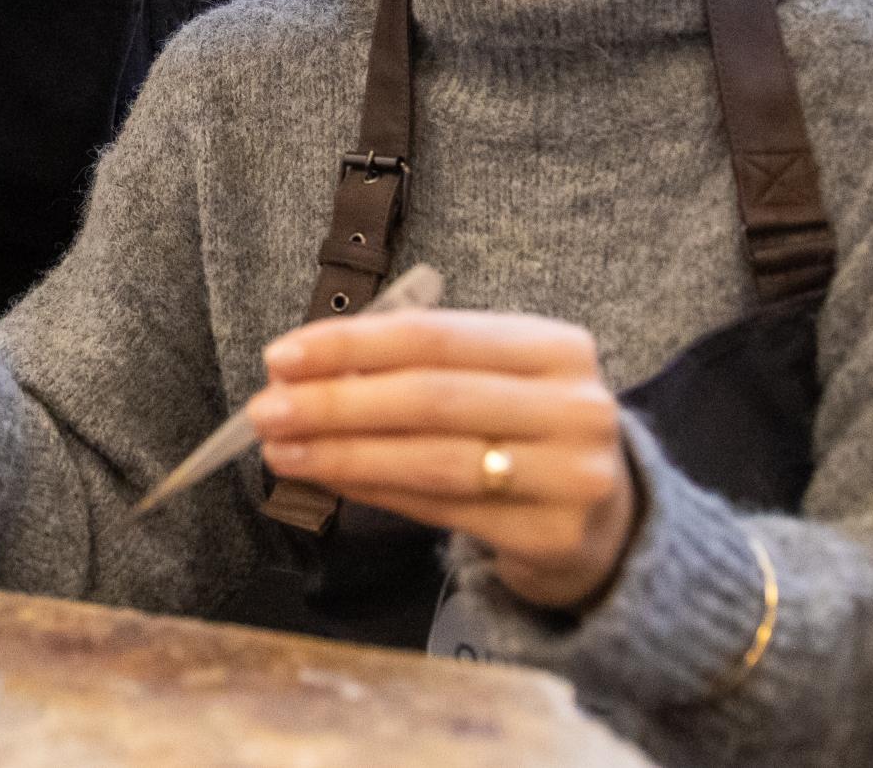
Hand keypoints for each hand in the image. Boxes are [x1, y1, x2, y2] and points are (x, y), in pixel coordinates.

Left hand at [251, 309, 636, 611]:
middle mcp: (576, 406)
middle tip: (266, 410)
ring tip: (281, 450)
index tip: (281, 356)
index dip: (352, 344)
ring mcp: (573, 475)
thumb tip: (302, 372)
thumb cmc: (524, 433)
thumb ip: (413, 369)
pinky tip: (330, 479)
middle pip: (430, 397)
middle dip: (336, 402)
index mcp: (555, 346)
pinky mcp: (554, 536)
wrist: (607, 524)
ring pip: (432, 459)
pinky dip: (375, 491)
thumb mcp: (489, 382)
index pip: (435, 335)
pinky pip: (443, 510)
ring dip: (343, 453)